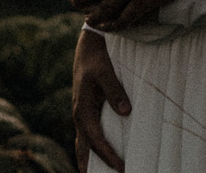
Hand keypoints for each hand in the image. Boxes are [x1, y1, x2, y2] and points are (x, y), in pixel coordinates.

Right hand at [73, 27, 128, 171]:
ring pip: (83, 145)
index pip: (96, 141)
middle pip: (85, 149)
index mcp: (82, 109)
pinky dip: (92, 150)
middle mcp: (79, 115)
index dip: (108, 156)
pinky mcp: (86, 111)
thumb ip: (115, 91)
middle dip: (94, 168)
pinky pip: (87, 137)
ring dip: (91, 161)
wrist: (88, 45)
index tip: (122, 168)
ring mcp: (81, 114)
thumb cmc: (97, 57)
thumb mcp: (106, 71)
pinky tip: (101, 156)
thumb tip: (125, 112)